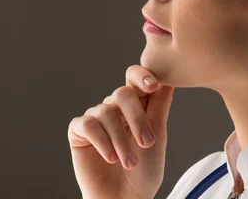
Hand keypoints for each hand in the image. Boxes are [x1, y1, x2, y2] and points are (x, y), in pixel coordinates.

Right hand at [68, 64, 174, 198]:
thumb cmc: (144, 172)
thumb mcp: (157, 137)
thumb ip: (159, 106)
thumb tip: (169, 79)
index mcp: (135, 105)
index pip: (134, 78)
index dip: (141, 76)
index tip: (152, 85)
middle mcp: (114, 107)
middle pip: (122, 93)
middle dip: (137, 118)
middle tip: (147, 143)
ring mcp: (96, 118)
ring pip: (106, 112)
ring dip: (120, 140)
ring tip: (129, 162)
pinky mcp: (79, 132)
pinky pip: (87, 124)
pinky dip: (101, 141)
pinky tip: (110, 158)